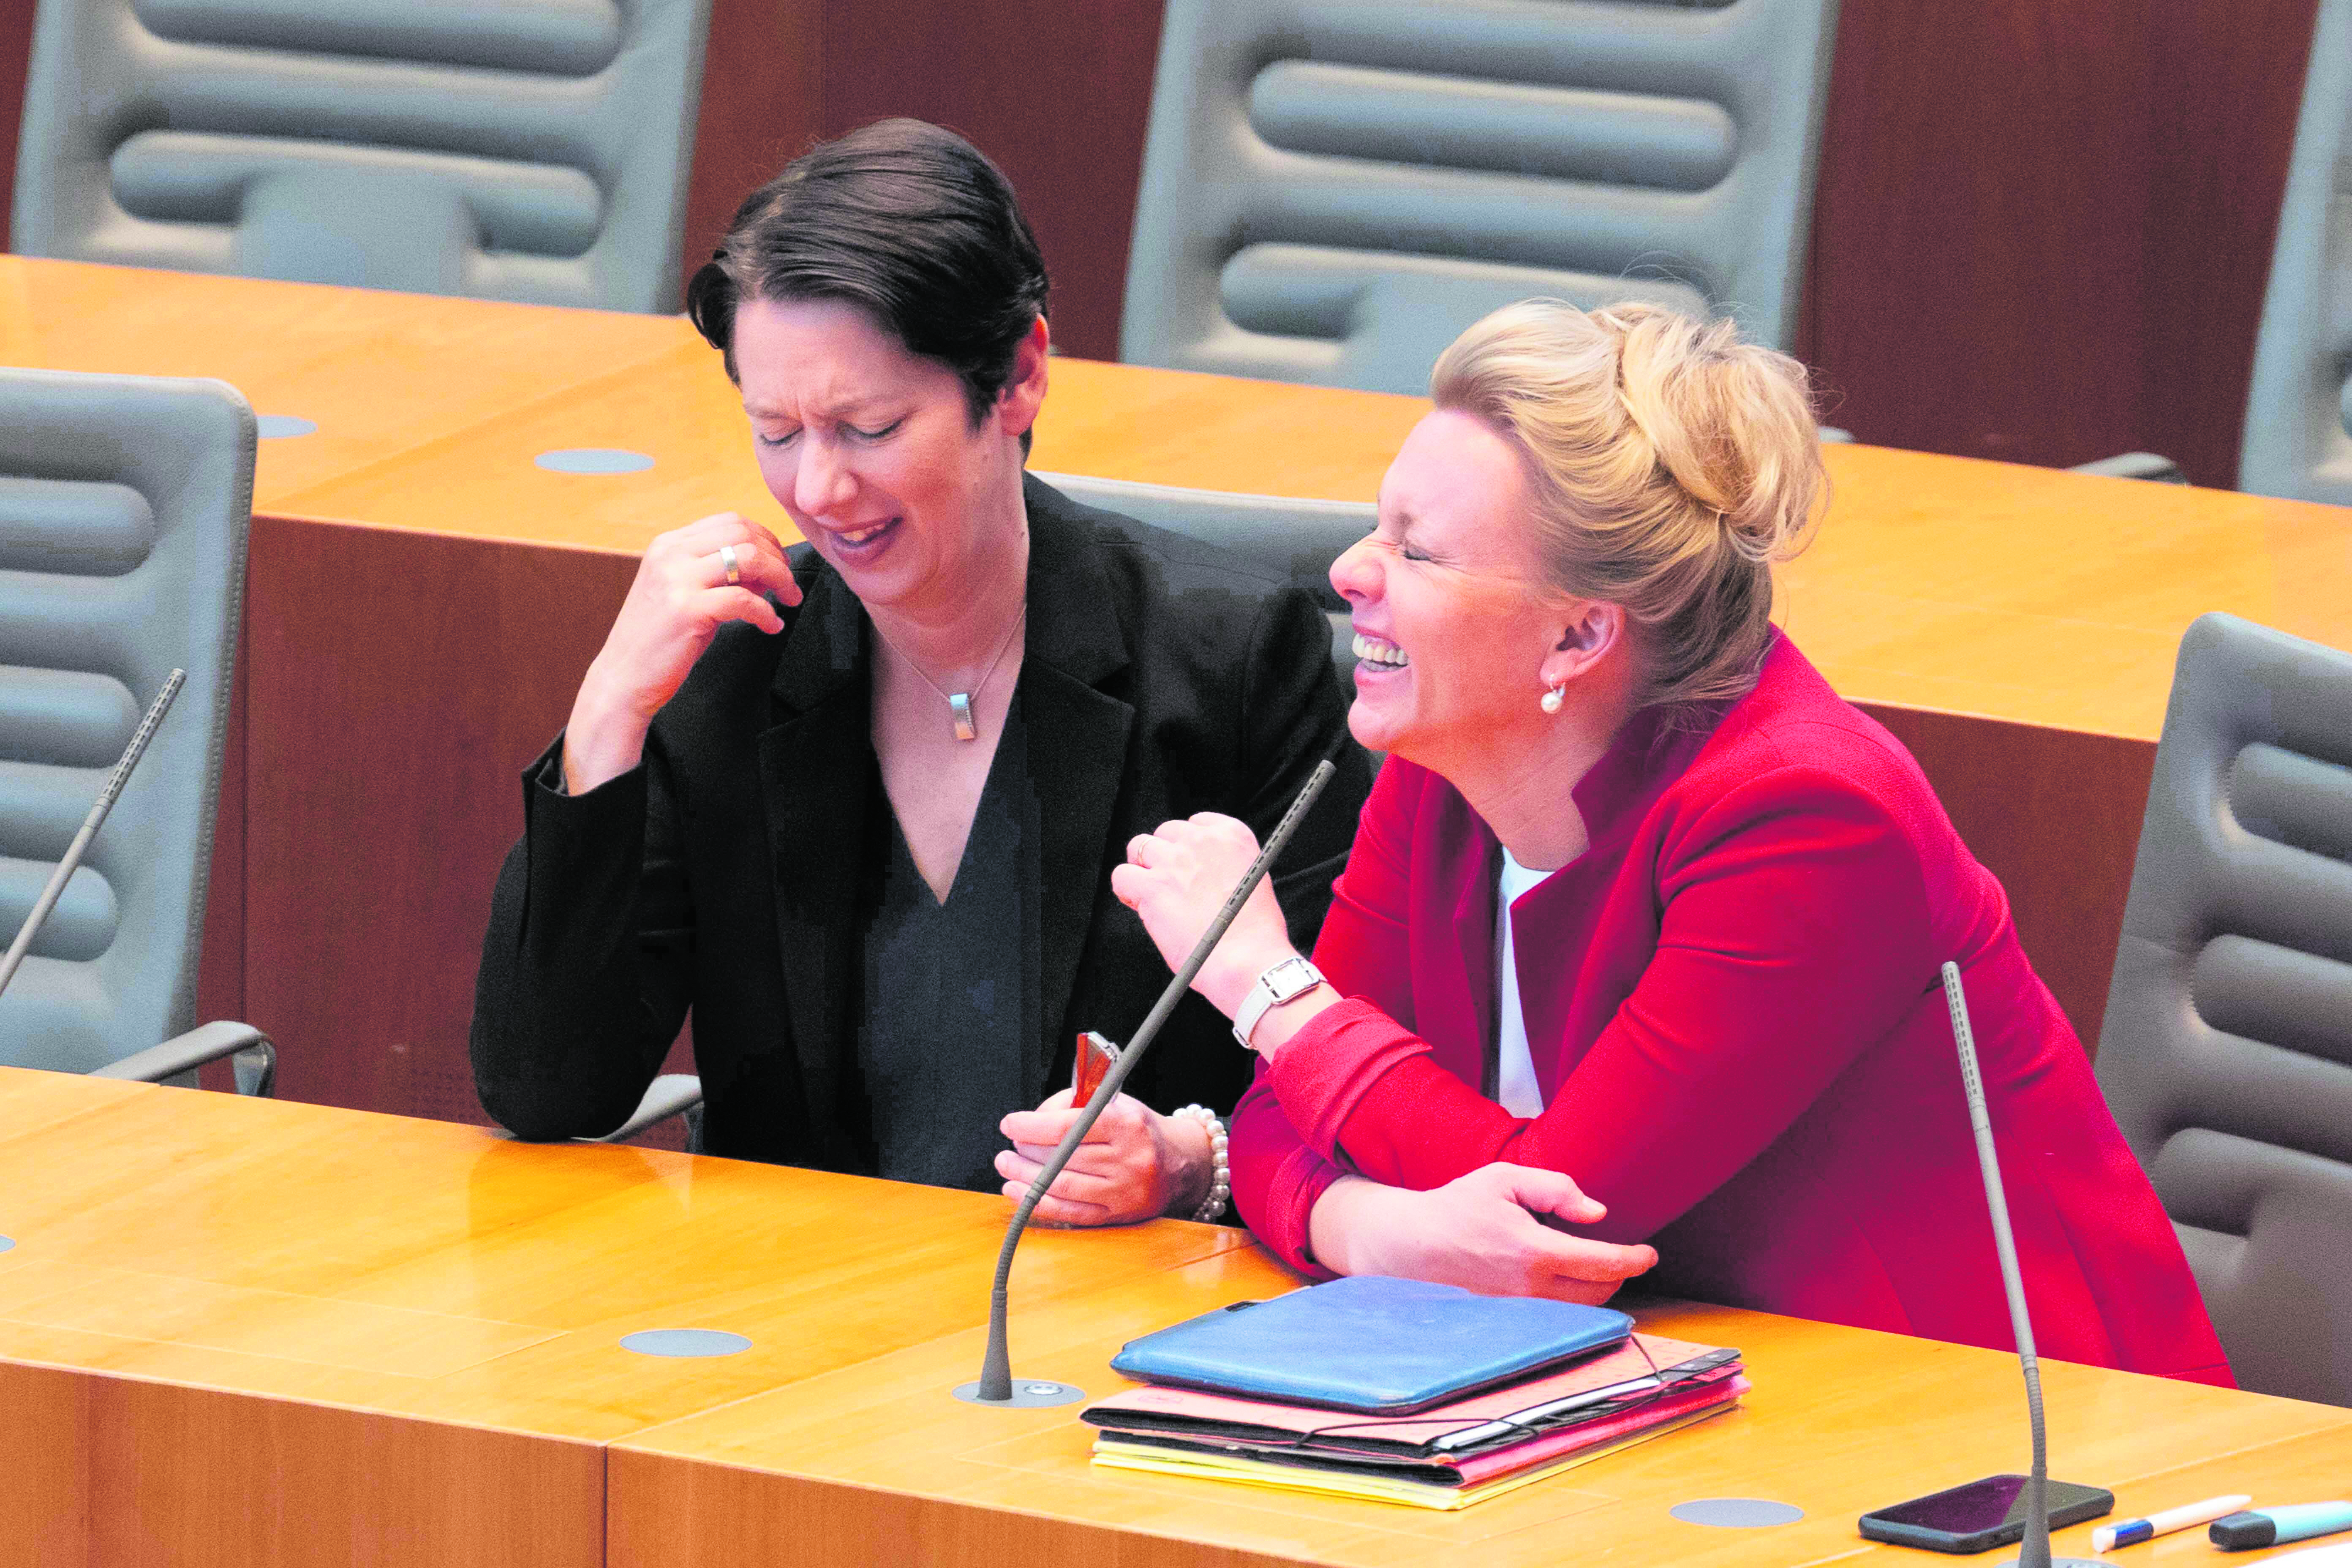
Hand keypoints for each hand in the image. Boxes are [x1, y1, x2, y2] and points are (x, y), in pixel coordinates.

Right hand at [563, 511, 802, 792]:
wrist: (623, 678)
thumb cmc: (660, 639)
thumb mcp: (687, 594)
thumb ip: (721, 574)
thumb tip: (769, 567)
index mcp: (668, 545)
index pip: (729, 521)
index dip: (764, 539)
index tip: (779, 563)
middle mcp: (670, 554)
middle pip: (743, 534)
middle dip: (777, 557)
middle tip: (789, 584)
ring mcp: (677, 580)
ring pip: (748, 558)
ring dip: (780, 578)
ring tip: (790, 599)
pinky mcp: (687, 609)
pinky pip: (744, 599)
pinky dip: (767, 613)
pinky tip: (771, 626)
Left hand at [995, 1089, 1212, 1225]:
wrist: (1181, 1163)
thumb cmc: (1139, 1129)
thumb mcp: (1115, 1102)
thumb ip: (1075, 1102)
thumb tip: (1034, 1118)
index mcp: (1127, 1124)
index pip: (1070, 1126)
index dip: (1032, 1126)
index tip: (1011, 1124)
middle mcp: (1128, 1159)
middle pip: (1063, 1157)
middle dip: (1026, 1151)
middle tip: (1010, 1145)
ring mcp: (1123, 1191)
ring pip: (1063, 1186)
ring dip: (1025, 1176)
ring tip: (1006, 1164)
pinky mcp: (1117, 1215)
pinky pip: (1071, 1213)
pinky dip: (1039, 1203)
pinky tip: (1017, 1191)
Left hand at [1110, 813, 1295, 1017]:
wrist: (1247, 961)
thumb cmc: (1253, 933)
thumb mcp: (1251, 881)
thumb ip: (1224, 866)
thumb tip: (1197, 873)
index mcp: (1232, 836)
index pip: (1196, 823)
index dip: (1187, 847)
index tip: (1188, 866)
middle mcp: (1202, 841)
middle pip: (1166, 833)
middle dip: (1164, 856)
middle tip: (1170, 885)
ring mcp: (1175, 862)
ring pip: (1139, 847)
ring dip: (1143, 869)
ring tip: (1153, 894)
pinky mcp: (1152, 887)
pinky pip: (1122, 875)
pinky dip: (1127, 890)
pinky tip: (1139, 904)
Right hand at [1307, 1166, 1657, 1304]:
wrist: (1409, 1246)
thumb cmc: (1457, 1206)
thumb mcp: (1504, 1179)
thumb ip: (1555, 1189)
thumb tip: (1596, 1213)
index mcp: (1533, 1250)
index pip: (1604, 1264)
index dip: (1636, 1260)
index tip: (1649, 1253)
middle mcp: (1530, 1289)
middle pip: (1600, 1292)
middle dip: (1620, 1274)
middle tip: (1624, 1255)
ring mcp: (1519, 1311)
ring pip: (1581, 1310)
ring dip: (1598, 1290)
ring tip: (1598, 1267)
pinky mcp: (1510, 1321)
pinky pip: (1557, 1317)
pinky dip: (1573, 1302)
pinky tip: (1569, 1283)